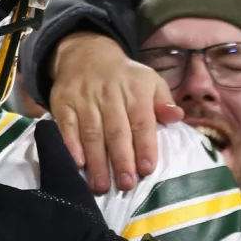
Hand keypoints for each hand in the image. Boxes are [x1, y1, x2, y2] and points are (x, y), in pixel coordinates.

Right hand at [47, 32, 184, 194]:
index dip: (144, 146)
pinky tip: (78, 163)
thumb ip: (163, 101)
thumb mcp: (150, 81)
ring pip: (92, 133)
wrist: (87, 54)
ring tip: (101, 185)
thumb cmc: (125, 78)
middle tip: (126, 185)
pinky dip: (71, 145)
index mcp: (135, 90)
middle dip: (121, 160)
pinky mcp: (63, 103)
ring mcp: (84, 99)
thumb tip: (177, 116)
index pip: (141, 121)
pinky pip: (66, 126)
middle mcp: (109, 95)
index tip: (146, 169)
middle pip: (116, 131)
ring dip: (97, 161)